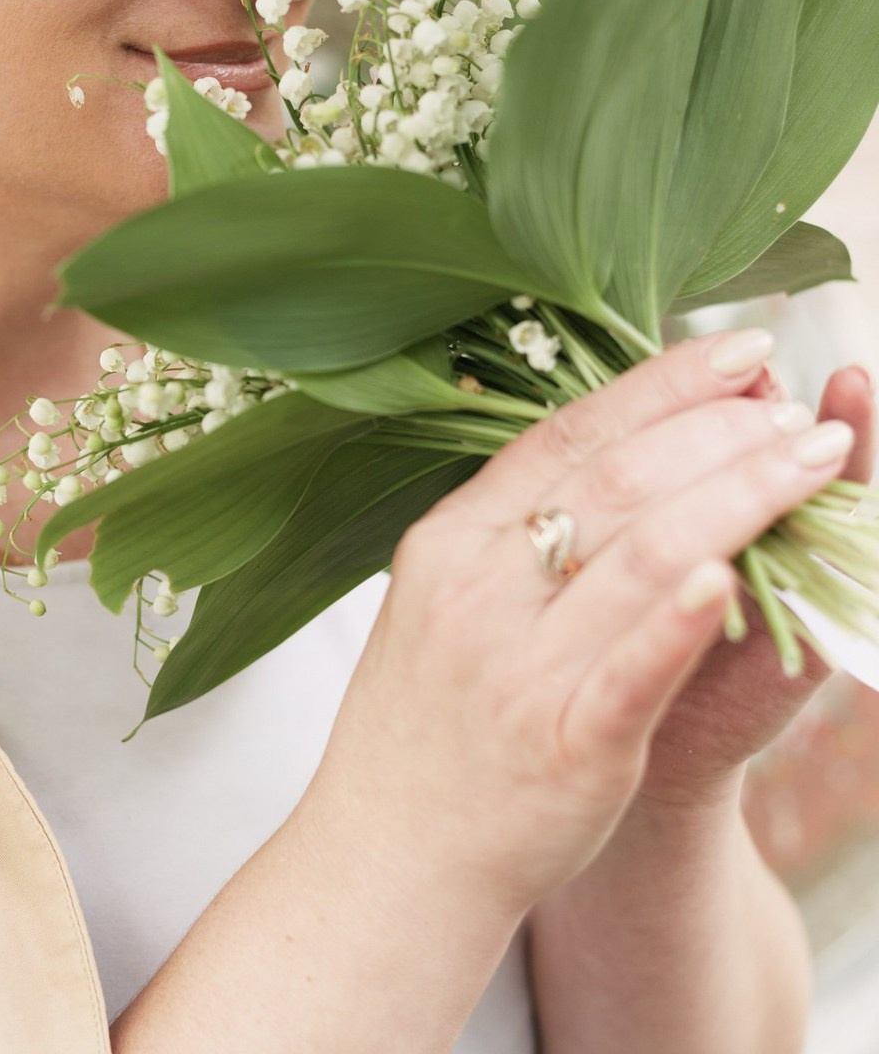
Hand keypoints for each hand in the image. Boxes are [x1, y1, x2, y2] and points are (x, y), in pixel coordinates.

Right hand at [309, 331, 857, 918]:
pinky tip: (740, 571)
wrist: (387, 855)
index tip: (735, 349)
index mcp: (448, 542)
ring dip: (744, 494)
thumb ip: (503, 532)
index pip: (565, 436)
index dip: (659, 386)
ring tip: (818, 456)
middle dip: (721, 430)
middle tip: (795, 409)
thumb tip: (601, 459)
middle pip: (616, 479)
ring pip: (645, 552)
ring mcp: (518, 664)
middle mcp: (478, 588)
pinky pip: (635, 666)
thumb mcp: (434, 605)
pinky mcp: (567, 744)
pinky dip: (687, 614)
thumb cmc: (420, 728)